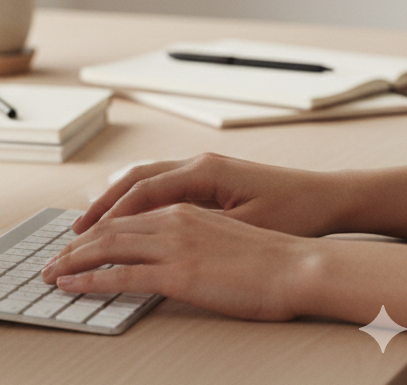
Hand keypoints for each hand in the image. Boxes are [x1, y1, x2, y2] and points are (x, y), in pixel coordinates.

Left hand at [41, 204, 317, 321]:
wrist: (299, 267)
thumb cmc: (270, 259)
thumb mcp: (222, 237)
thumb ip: (190, 238)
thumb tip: (167, 255)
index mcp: (182, 209)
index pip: (126, 218)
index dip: (95, 231)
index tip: (74, 245)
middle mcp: (172, 220)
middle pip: (108, 229)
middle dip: (74, 246)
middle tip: (51, 261)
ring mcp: (174, 245)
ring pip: (107, 248)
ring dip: (74, 261)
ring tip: (52, 273)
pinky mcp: (179, 273)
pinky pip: (122, 276)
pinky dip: (91, 280)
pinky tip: (74, 286)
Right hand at [73, 153, 344, 238]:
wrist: (328, 198)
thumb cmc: (295, 212)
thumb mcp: (246, 228)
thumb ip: (200, 233)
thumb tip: (158, 242)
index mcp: (204, 171)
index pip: (144, 190)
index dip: (113, 212)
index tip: (90, 233)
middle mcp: (198, 164)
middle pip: (136, 179)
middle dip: (104, 204)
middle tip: (78, 229)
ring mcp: (204, 170)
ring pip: (147, 179)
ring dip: (119, 200)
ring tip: (94, 223)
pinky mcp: (211, 180)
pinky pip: (163, 187)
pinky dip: (139, 201)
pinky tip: (131, 218)